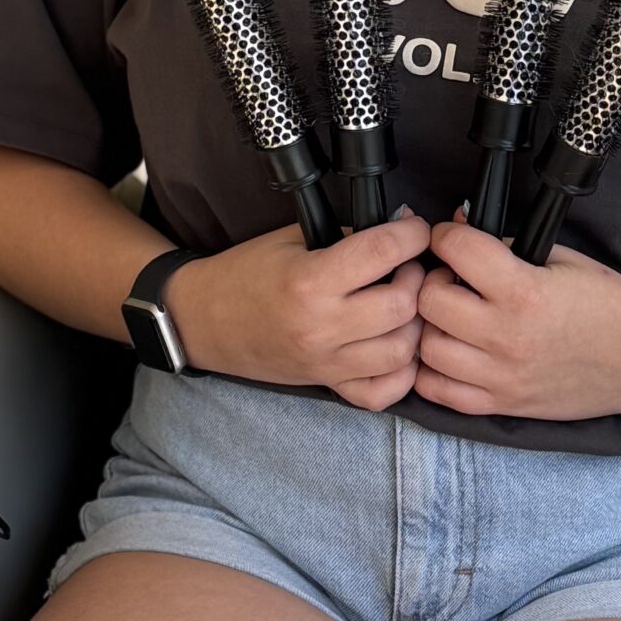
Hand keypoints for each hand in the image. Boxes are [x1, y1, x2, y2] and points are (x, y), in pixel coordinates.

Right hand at [167, 214, 430, 409]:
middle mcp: (321, 327)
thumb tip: (398, 228)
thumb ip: (346, 236)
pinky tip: (394, 345)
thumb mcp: (291, 241)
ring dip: (414, 324)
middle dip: (417, 278)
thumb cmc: (244, 275)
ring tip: (404, 304)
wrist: (202, 321)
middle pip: (402, 306)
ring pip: (402, 351)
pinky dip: (401, 372)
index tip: (417, 228)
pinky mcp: (327, 385)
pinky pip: (382, 392)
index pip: (382, 253)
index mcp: (308, 281)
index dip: (412, 233)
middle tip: (409, 266)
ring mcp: (326, 362)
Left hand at [413, 216, 620, 419]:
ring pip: (426, 348)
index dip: (446, 235)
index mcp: (526, 293)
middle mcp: (507, 338)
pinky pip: (438, 392)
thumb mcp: (563, 261)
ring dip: (431, 326)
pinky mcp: (503, 405)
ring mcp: (502, 377)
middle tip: (453, 278)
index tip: (451, 237)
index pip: (457, 250)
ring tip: (453, 317)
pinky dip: (433, 370)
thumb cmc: (612, 306)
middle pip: (429, 301)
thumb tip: (461, 226)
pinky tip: (452, 351)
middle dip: (434, 280)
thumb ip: (508, 246)